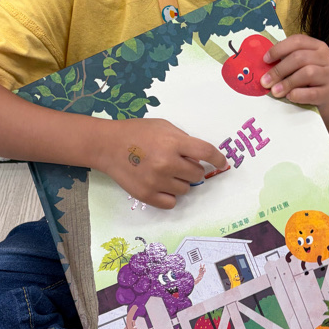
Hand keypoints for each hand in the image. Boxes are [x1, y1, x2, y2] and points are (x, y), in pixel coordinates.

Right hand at [94, 118, 227, 210]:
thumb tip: (200, 156)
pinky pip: (172, 202)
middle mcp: (167, 163)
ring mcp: (156, 181)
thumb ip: (183, 139)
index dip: (218, 159)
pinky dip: (170, 195)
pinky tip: (161, 185)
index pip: (206, 153)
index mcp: (173, 143)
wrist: (107, 146)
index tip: (221, 163)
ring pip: (186, 189)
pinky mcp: (146, 195)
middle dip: (193, 169)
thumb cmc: (137, 132)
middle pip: (197, 174)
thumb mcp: (163, 126)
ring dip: (181, 182)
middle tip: (180, 164)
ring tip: (166, 172)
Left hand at [260, 35, 328, 109]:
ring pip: (307, 73)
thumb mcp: (300, 65)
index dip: (279, 49)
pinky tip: (289, 96)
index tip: (265, 60)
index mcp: (318, 46)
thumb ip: (286, 61)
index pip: (297, 41)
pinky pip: (312, 93)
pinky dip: (298, 95)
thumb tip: (263, 65)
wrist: (328, 96)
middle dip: (279, 69)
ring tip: (275, 91)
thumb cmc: (308, 78)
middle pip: (300, 58)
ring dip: (287, 82)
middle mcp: (327, 57)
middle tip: (265, 81)